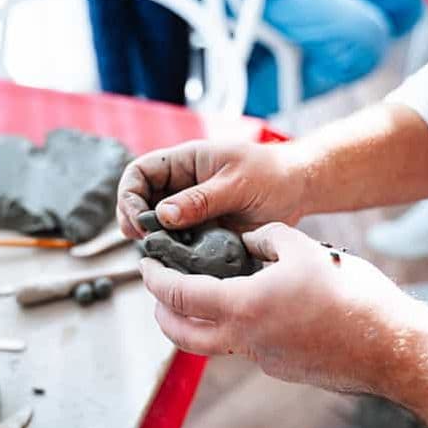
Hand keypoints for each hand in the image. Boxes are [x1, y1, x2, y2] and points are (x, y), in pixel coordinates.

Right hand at [117, 141, 307, 238]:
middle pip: (139, 202)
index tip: (138, 220)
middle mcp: (181, 186)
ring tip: (163, 256)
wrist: (298, 189)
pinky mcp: (201, 233)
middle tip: (147, 244)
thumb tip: (162, 215)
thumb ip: (201, 200)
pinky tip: (181, 264)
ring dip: (154, 242)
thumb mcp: (237, 184)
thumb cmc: (271, 175)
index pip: (139, 173)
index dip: (129, 195)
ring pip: (156, 227)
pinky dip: (174, 255)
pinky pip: (177, 245)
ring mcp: (189, 211)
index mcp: (184, 162)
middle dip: (135, 223)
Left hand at [139, 222, 427, 393]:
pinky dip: (236, 327)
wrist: (389, 346)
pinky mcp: (282, 368)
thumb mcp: (302, 248)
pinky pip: (246, 347)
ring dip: (196, 323)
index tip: (146, 265)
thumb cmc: (350, 294)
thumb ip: (265, 239)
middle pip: (181, 335)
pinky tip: (258, 306)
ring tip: (203, 296)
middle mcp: (244, 340)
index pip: (179, 295)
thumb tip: (247, 242)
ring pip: (212, 344)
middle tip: (159, 289)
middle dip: (161, 311)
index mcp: (243, 307)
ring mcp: (263, 359)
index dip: (156, 279)